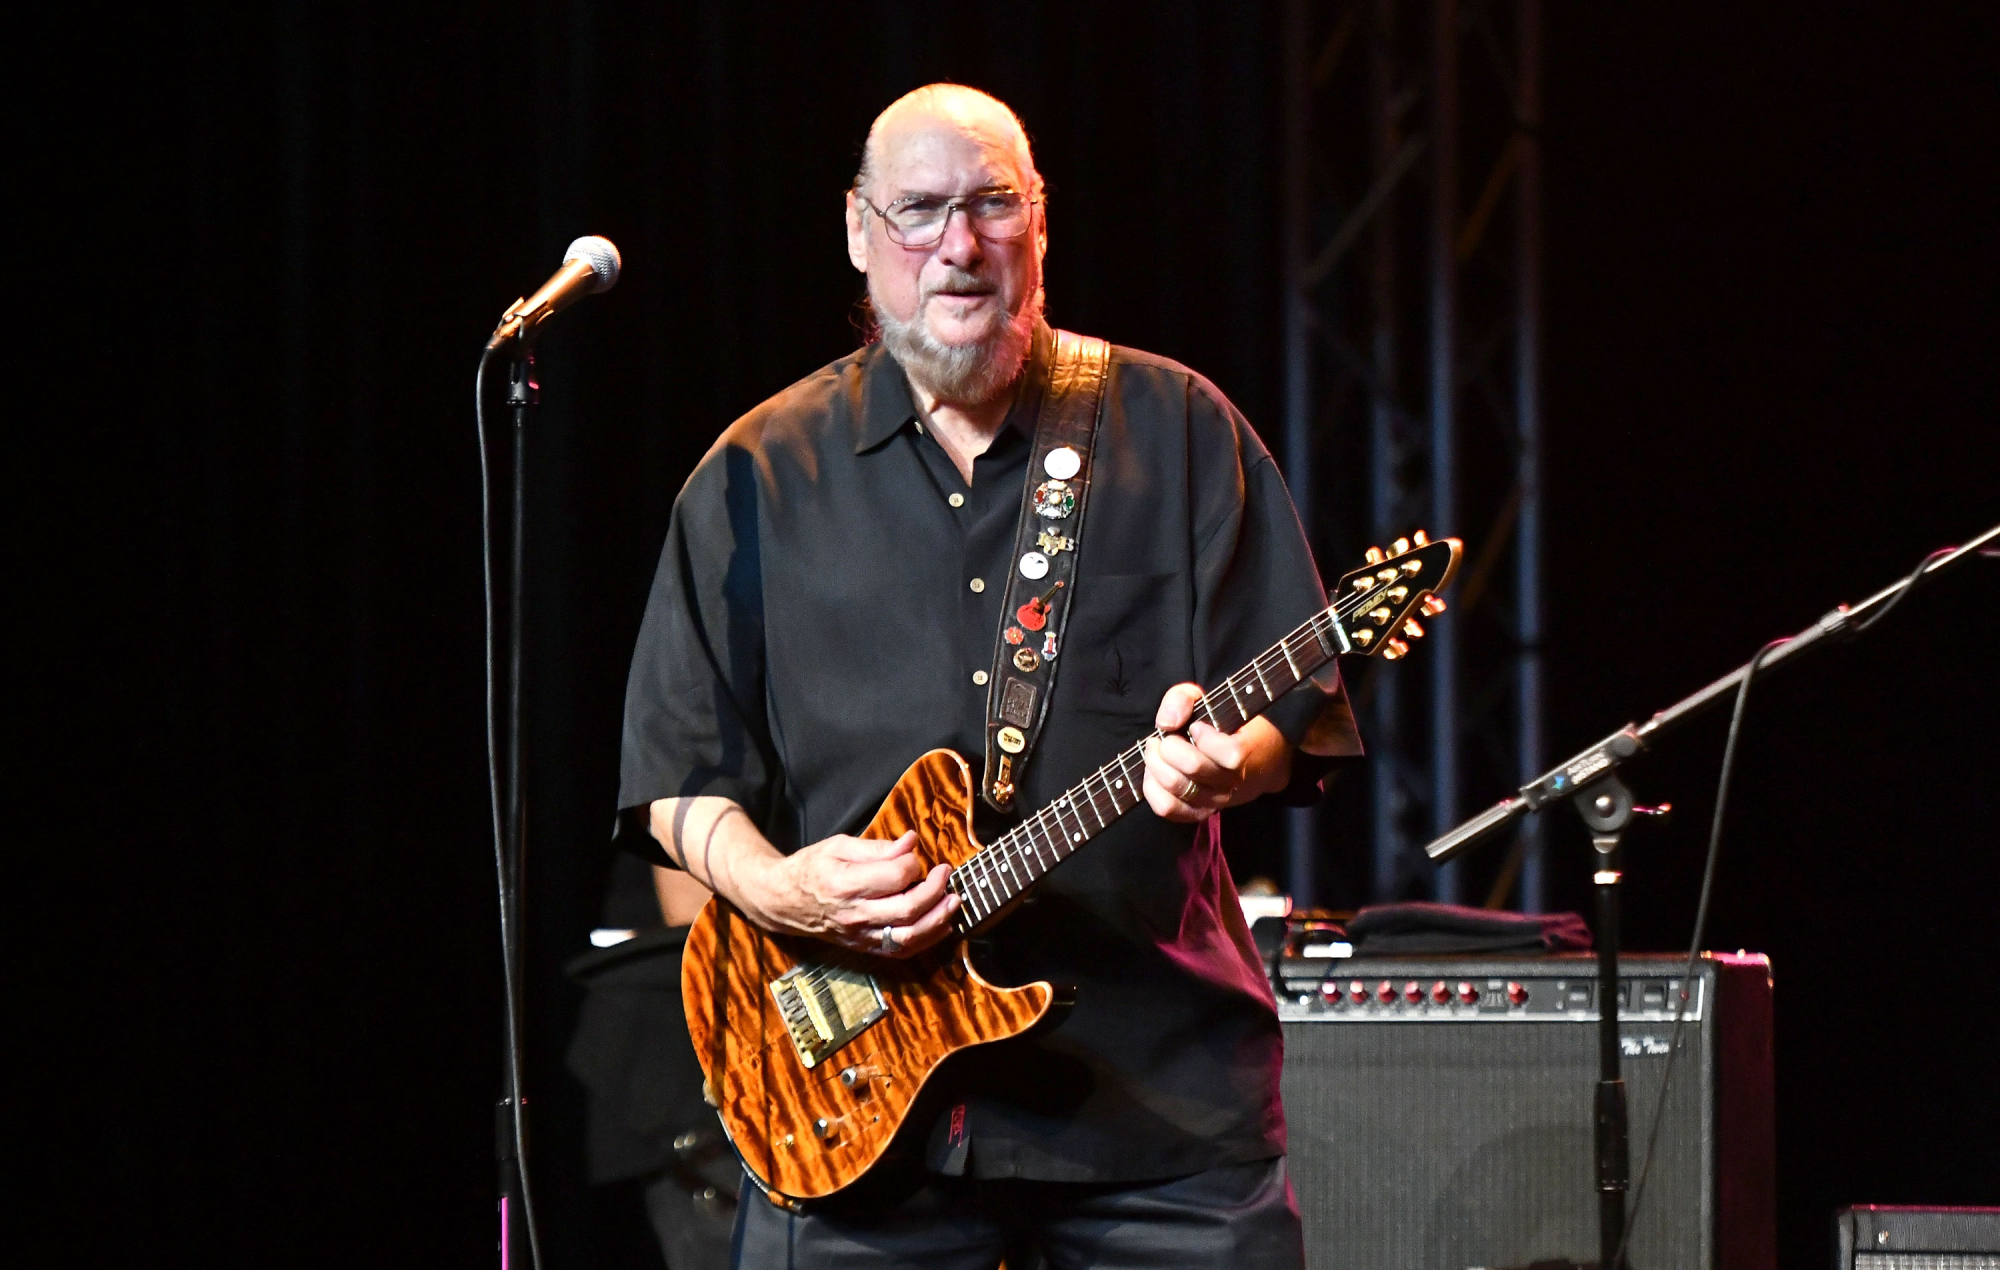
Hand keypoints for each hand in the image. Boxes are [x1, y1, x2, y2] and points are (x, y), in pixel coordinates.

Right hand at [739, 830, 958, 958]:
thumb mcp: (838, 846)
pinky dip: (926, 939)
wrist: (782, 902)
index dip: (913, 863)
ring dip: (938, 920)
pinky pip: (901, 951)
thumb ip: (877, 848)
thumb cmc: (811, 868)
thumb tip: (911, 842)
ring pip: (908, 937)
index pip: (894, 876)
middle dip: (935, 890)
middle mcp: (854, 914)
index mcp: (845, 884)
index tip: (914, 854)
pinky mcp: (864, 948)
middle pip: (907, 909)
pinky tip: (940, 924)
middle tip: (946, 873)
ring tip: (953, 901)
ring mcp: (860, 935)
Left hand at [1142, 683, 1291, 821]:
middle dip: (1169, 746)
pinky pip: (1167, 809)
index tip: (1196, 727)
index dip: (1206, 737)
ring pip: (1176, 789)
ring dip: (1156, 765)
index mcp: (1244, 753)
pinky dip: (1152, 788)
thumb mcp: (1209, 700)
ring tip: (1156, 752)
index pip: (1230, 754)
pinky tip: (1154, 772)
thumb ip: (1184, 698)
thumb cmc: (1227, 728)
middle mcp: (1231, 782)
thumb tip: (1166, 722)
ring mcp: (1215, 801)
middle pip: (1193, 768)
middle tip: (1165, 738)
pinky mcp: (1198, 813)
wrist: (1256, 764)